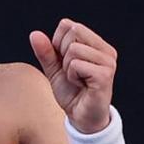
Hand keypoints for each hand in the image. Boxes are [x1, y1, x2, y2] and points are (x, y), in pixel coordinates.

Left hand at [29, 18, 117, 133]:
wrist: (81, 118)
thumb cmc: (71, 92)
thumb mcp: (54, 68)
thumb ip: (45, 51)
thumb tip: (35, 34)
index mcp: (96, 44)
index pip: (68, 25)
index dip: (58, 43)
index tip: (65, 61)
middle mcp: (106, 50)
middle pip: (73, 31)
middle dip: (63, 53)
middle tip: (72, 72)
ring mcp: (108, 62)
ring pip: (73, 49)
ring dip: (67, 67)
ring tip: (77, 79)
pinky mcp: (105, 75)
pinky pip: (76, 65)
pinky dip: (72, 76)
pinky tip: (82, 85)